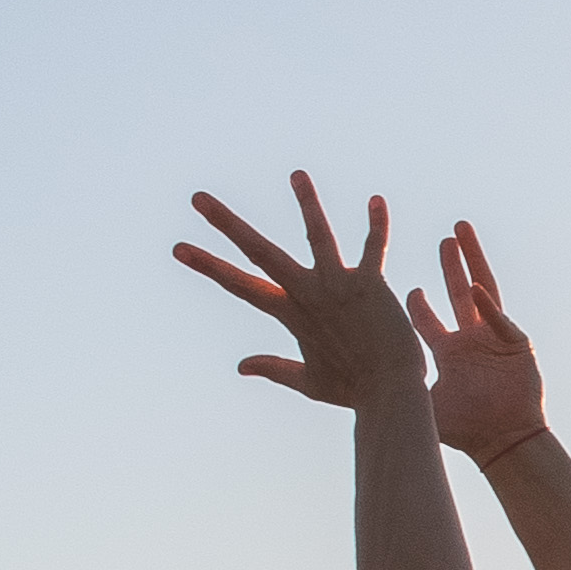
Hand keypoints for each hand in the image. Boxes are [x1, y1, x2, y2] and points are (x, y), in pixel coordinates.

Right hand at [175, 176, 425, 412]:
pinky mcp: (370, 285)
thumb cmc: (353, 389)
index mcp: (290, 313)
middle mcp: (308, 295)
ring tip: (297, 174)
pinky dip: (376, 225)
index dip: (208, 265)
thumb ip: (274, 368)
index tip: (178, 247)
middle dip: (227, 224)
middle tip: (197, 198)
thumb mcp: (308, 381)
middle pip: (260, 252)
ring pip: (317, 236)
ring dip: (307, 203)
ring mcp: (338, 287)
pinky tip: (377, 200)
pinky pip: (373, 248)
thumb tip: (240, 366)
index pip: (240, 284)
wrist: (391, 395)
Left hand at [405, 219, 546, 463]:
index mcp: (449, 354)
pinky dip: (489, 306)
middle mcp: (471, 341)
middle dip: (452, 266)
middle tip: (444, 239)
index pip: (429, 322)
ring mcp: (495, 339)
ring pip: (484, 291)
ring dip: (472, 262)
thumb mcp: (422, 405)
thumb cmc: (466, 431)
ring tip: (462, 232)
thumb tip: (351, 396)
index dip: (419, 305)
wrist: (504, 442)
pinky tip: (476, 289)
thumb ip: (393, 392)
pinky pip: (499, 319)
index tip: (407, 290)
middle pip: (458, 294)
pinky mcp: (516, 345)